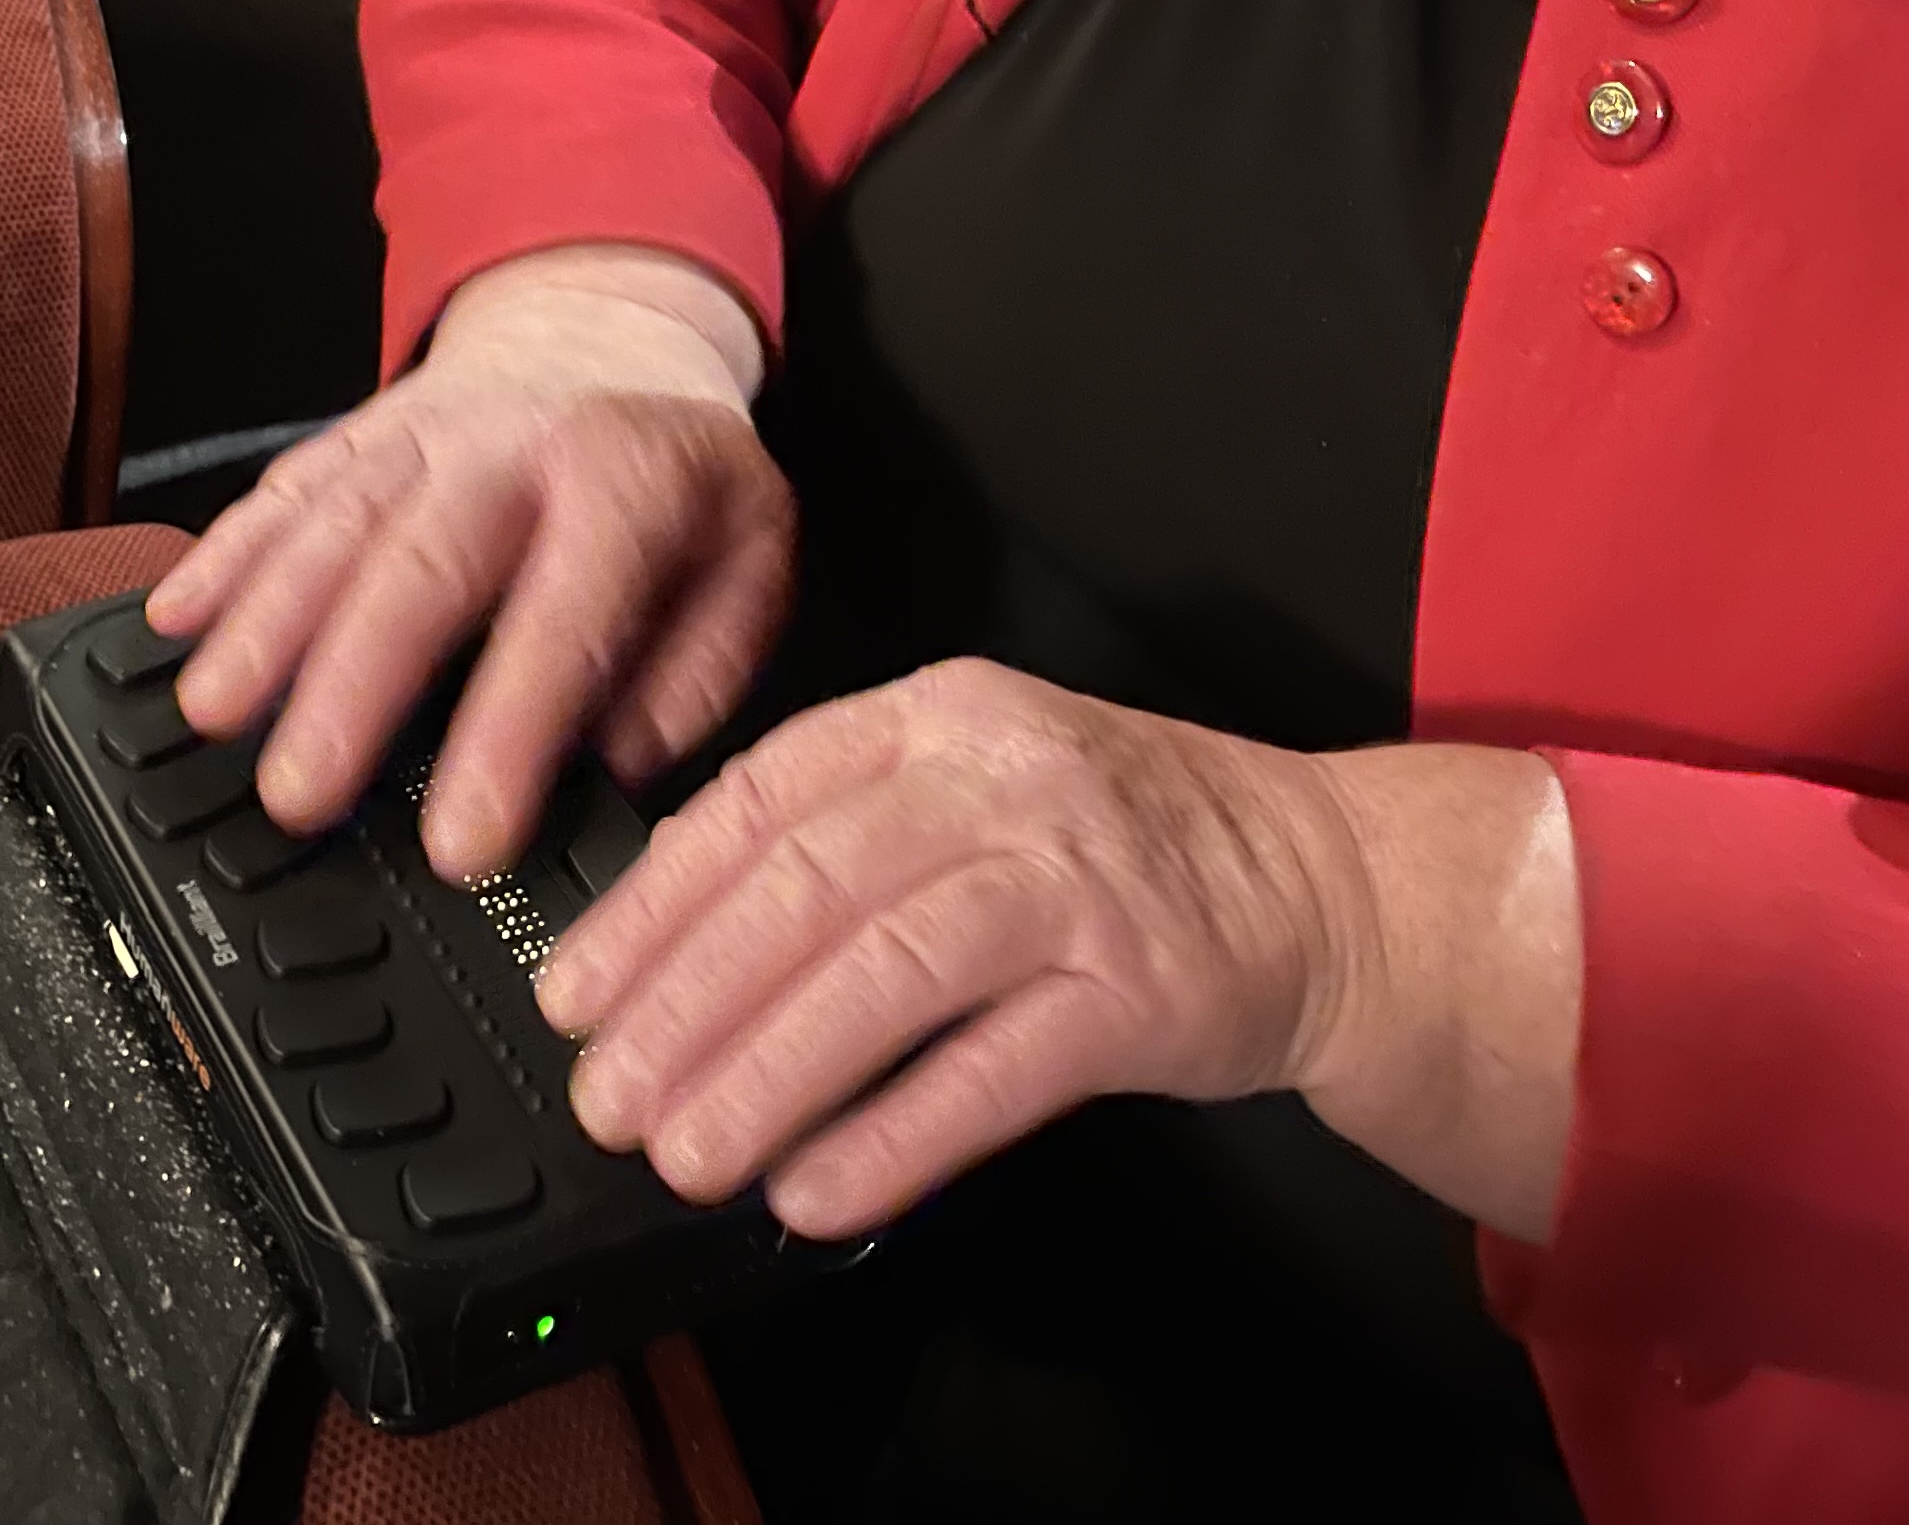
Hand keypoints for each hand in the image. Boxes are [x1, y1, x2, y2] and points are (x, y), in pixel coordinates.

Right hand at [145, 244, 791, 879]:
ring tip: (215, 716)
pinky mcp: (353, 433)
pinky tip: (175, 620)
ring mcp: (418, 432)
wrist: (611, 325)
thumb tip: (617, 768)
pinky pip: (279, 490)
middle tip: (301, 797)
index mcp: (626, 483)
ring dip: (263, 622)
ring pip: (331, 522)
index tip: (463, 845)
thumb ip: (698, 670)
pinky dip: (223, 555)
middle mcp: (510, 448)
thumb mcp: (752, 556)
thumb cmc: (678, 471)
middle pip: (419, 565)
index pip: (566, 620)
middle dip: (350, 686)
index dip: (509, 736)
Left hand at [536, 661, 1583, 1241]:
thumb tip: (672, 956)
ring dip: (771, 1073)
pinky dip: (895, 1134)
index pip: (761, 798)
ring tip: (689, 1155)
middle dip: (686, 1002)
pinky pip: (994, 1069)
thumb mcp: (980, 783)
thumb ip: (845, 837)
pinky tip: (820, 1192)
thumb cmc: (1128, 845)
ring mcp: (1078, 879)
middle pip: (809, 886)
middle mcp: (1004, 778)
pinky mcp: (1141, 986)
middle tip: (610, 1094)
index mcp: (940, 716)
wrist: (1330, 881)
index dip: (654, 902)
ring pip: (888, 970)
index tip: (577, 992)